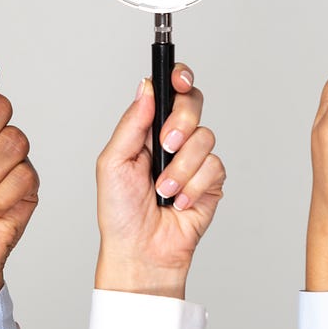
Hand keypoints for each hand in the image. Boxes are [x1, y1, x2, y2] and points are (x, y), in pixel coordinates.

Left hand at [94, 65, 225, 299]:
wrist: (140, 250)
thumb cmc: (120, 211)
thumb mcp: (113, 161)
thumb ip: (131, 123)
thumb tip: (146, 87)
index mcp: (147, 129)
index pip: (169, 91)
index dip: (179, 78)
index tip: (179, 79)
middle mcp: (172, 139)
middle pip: (193, 104)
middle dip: (181, 123)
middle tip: (165, 145)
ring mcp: (193, 159)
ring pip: (204, 138)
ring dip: (181, 168)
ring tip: (163, 190)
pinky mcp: (211, 181)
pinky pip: (214, 167)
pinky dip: (193, 187)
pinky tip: (178, 202)